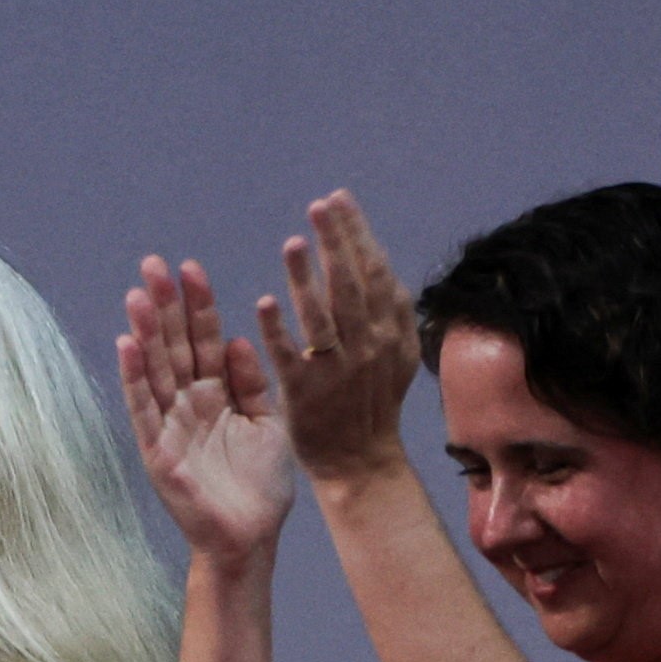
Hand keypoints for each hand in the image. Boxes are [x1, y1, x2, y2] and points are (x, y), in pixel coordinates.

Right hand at [120, 255, 298, 566]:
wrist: (251, 538)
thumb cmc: (260, 487)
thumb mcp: (267, 424)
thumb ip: (252, 383)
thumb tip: (237, 339)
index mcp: (218, 394)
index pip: (204, 339)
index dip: (198, 305)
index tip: (191, 268)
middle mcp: (189, 404)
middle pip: (175, 345)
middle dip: (164, 305)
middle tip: (153, 263)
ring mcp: (171, 426)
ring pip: (155, 369)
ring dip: (145, 331)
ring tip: (137, 293)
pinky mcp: (159, 451)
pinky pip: (144, 408)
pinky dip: (135, 377)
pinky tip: (127, 344)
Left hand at [256, 190, 423, 485]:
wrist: (361, 462)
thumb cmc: (372, 402)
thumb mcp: (396, 354)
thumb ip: (390, 310)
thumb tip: (376, 259)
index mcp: (390, 331)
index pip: (374, 271)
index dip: (356, 233)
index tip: (338, 200)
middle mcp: (369, 346)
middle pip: (351, 285)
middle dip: (336, 241)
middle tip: (319, 205)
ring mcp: (337, 371)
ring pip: (323, 318)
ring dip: (307, 279)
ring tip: (292, 243)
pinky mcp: (306, 394)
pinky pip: (290, 357)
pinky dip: (278, 330)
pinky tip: (264, 302)